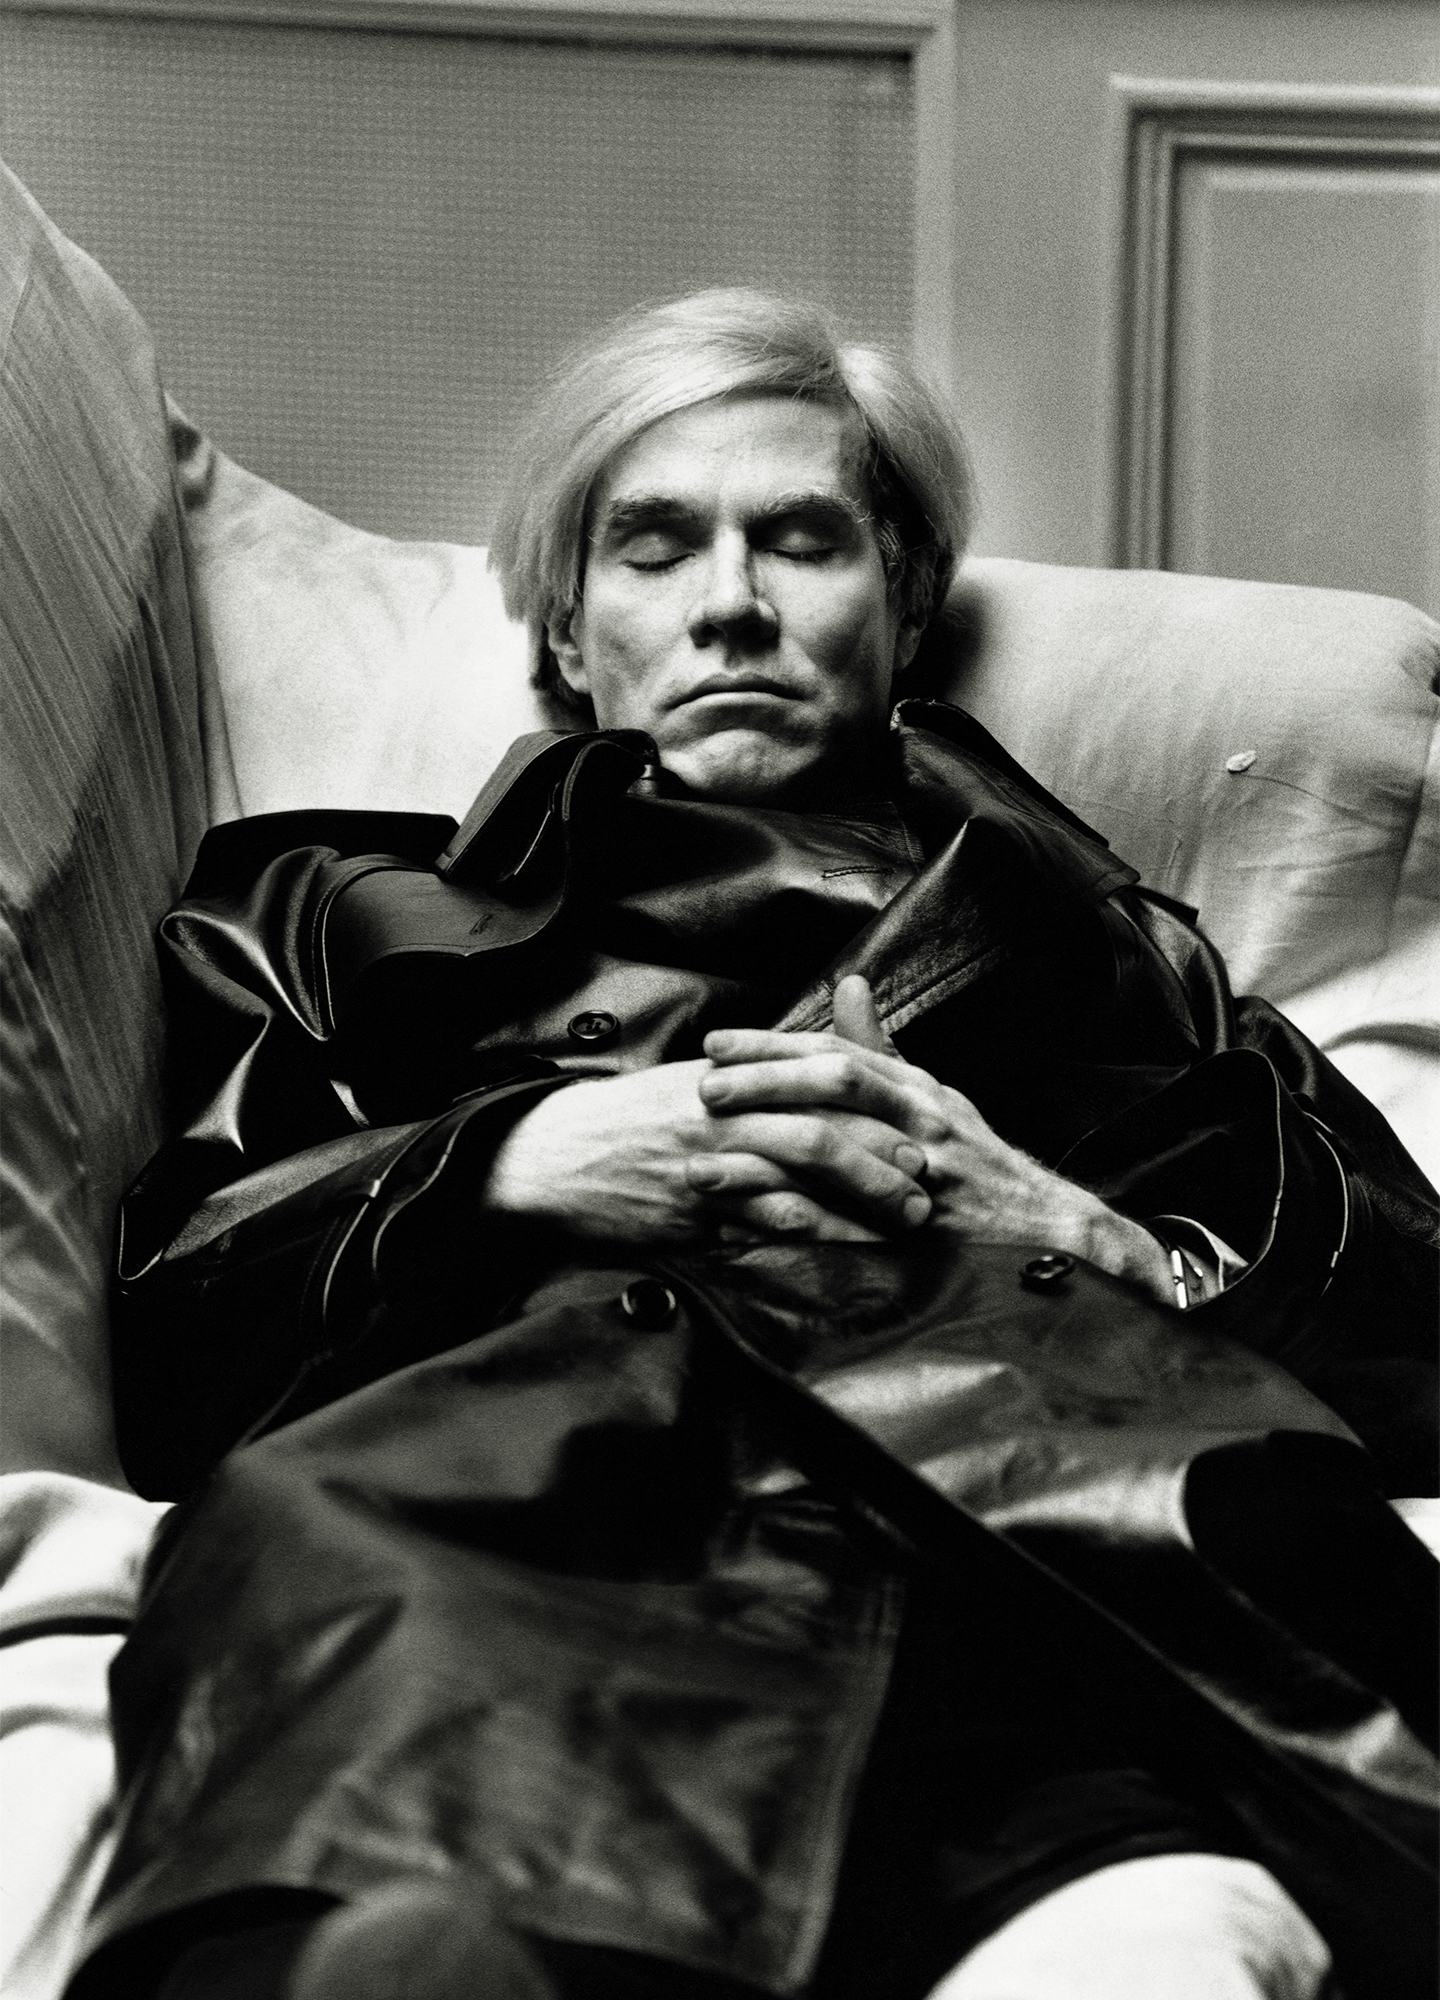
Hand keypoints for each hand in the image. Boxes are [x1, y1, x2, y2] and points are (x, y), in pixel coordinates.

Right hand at [481, 1055, 933, 1247]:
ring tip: (902, 1219)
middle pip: (819, 1130)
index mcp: (726, 1077)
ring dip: (858, 1202)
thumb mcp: (690, 1084)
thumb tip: (813, 1070)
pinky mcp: (692, 1216)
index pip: (814, 1083)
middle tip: (923, 1178)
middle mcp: (721, 1117)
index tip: (914, 1123)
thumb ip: (753, 1077)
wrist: (552, 1156)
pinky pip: (760, 1227)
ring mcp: (707, 1168)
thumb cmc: (626, 1121)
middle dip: (879, 1157)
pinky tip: (846, 1246)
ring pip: (798, 1181)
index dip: (871, 1104)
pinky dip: (809, 1236)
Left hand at [699, 976, 1176, 1301]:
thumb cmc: (976, 1163)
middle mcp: (919, 1124)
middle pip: (835, 1085)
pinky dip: (793, 1222)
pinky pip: (844, 1224)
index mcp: (916, 1091)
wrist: (1039, 1234)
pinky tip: (743, 1225)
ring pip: (838, 1148)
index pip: (837, 1052)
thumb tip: (850, 984)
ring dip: (766, 1152)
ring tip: (705, 1158)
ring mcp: (918, 1176)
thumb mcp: (933, 1097)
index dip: (773, 1046)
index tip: (715, 1045)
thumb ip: (880, 1048)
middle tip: (703, 1086)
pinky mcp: (913, 1233)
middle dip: (765, 1082)